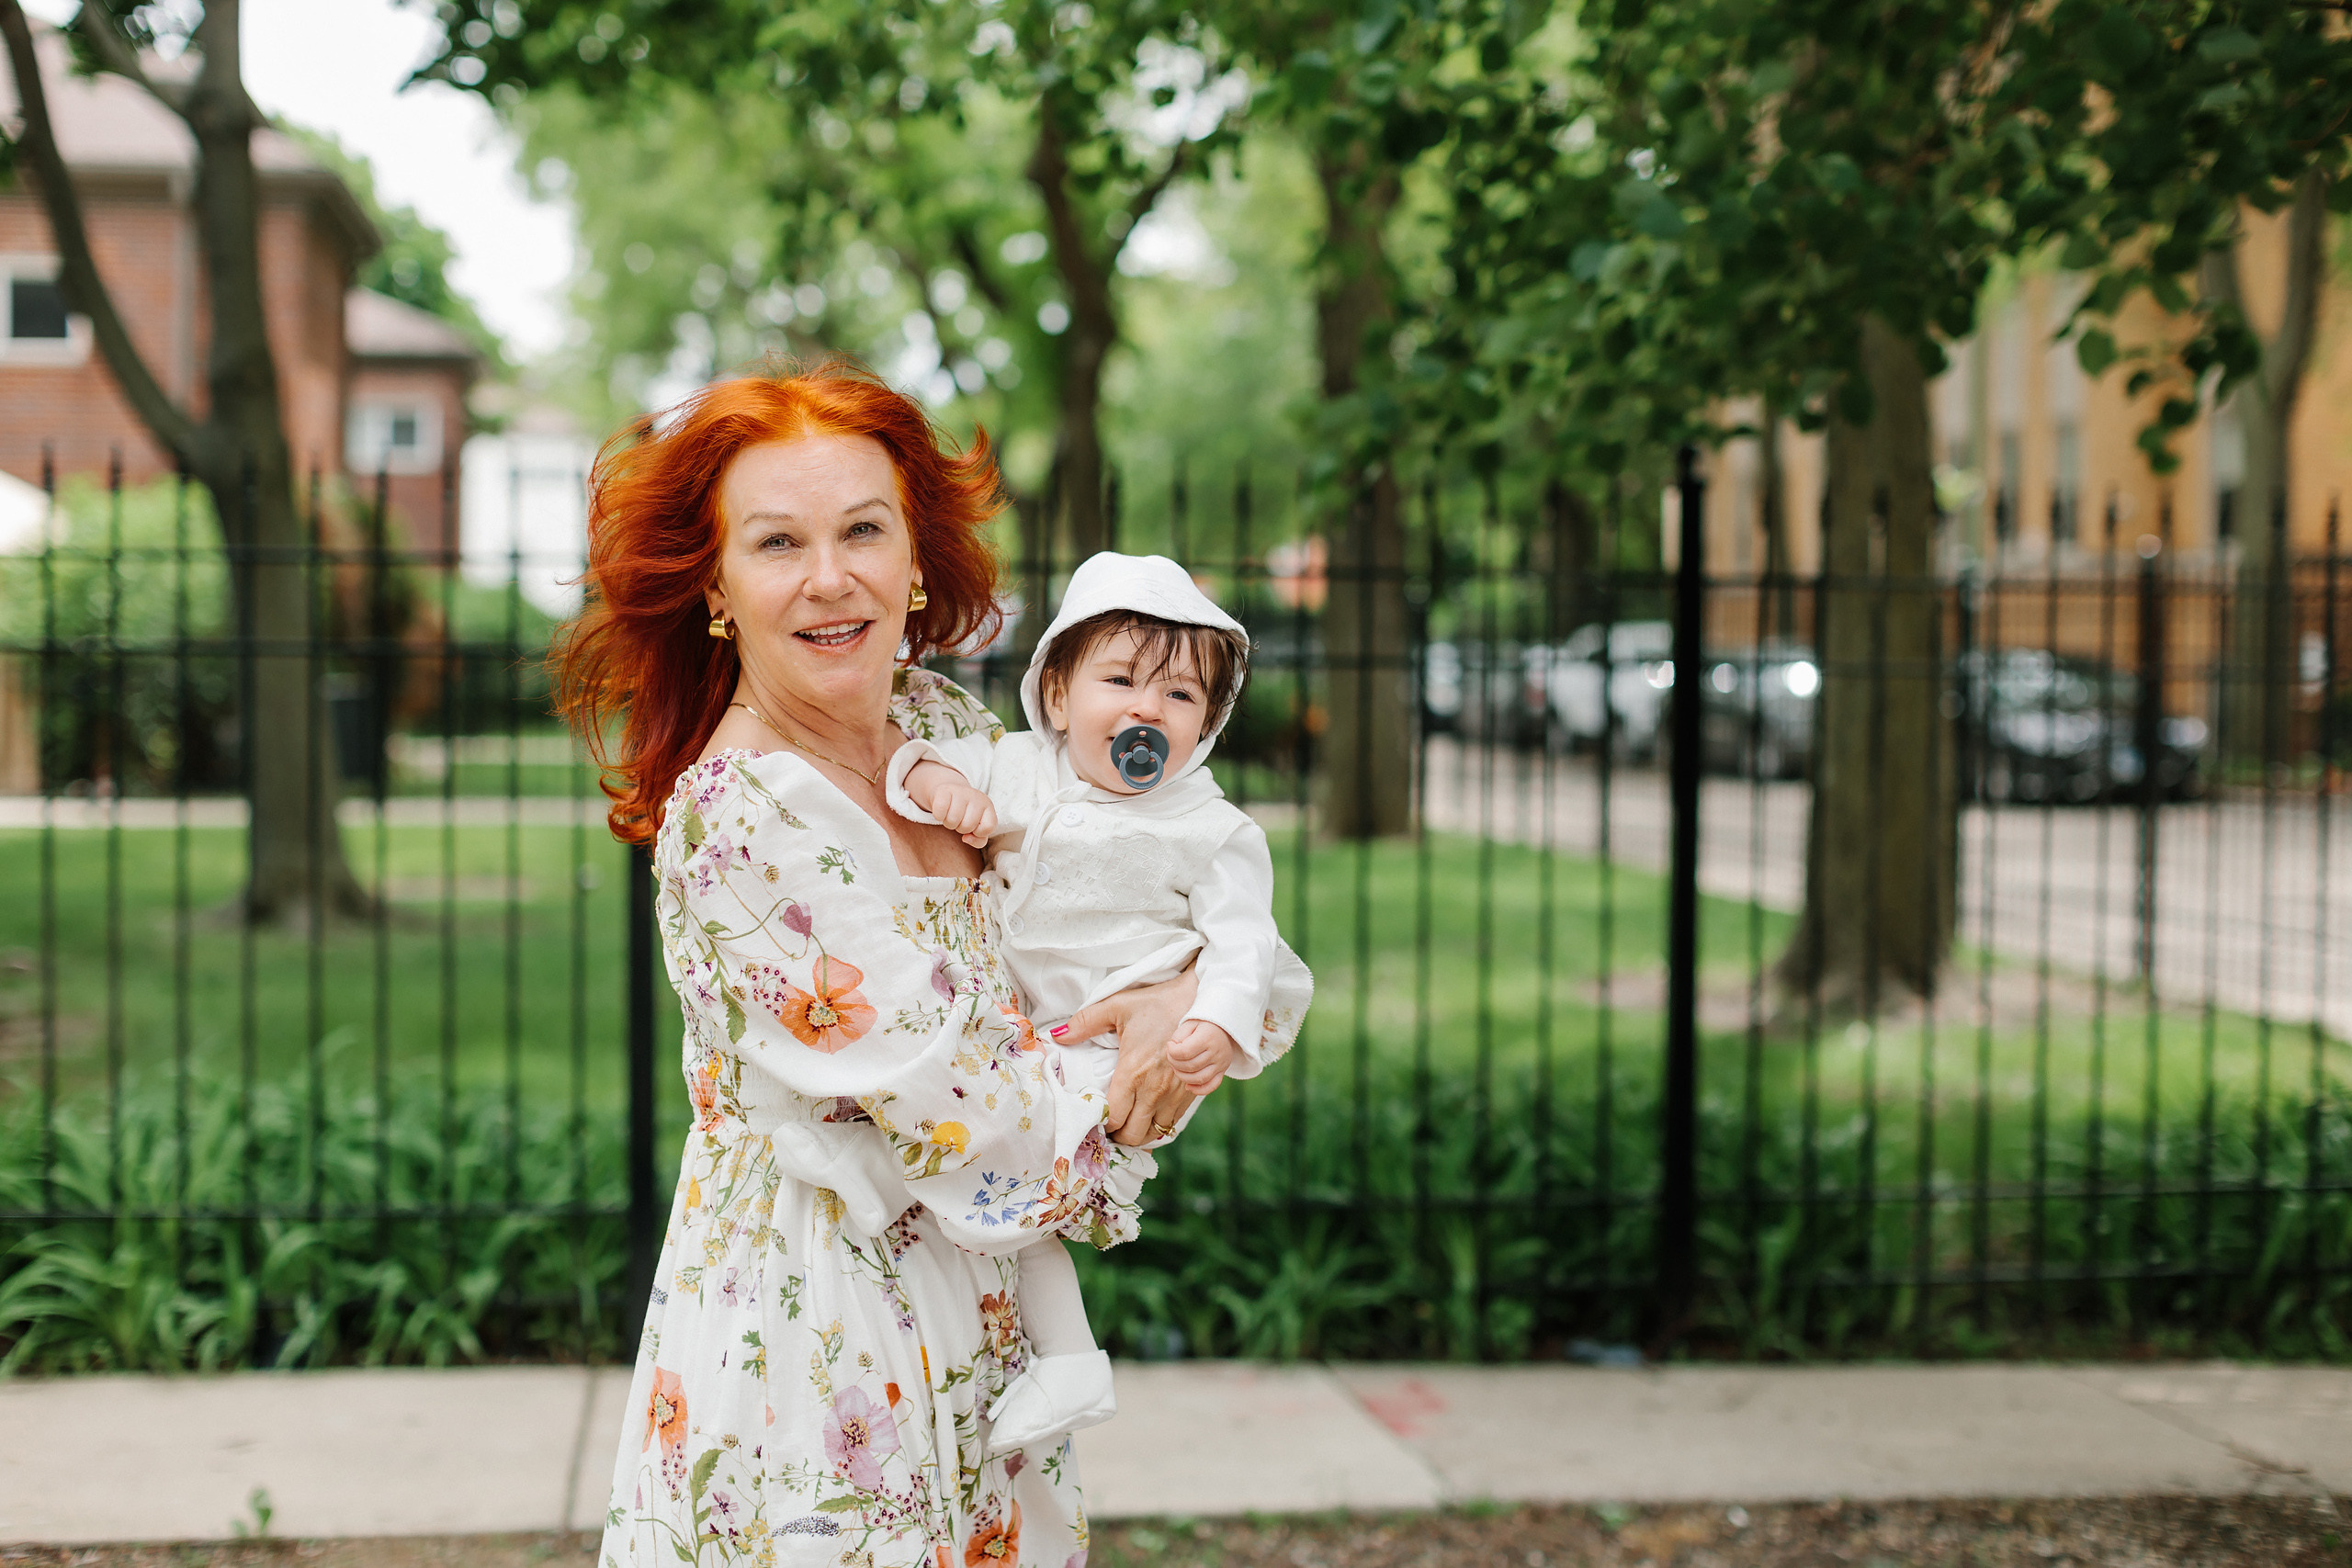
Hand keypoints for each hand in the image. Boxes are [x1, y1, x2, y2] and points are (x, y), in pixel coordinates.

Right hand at [907, 760, 995, 846]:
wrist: (950, 792)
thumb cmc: (966, 814)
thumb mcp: (978, 827)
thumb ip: (979, 840)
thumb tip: (966, 838)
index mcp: (988, 806)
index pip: (988, 827)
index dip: (978, 833)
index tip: (973, 827)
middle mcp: (977, 797)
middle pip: (967, 826)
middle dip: (960, 828)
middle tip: (959, 820)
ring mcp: (961, 792)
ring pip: (952, 820)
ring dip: (949, 823)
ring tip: (951, 815)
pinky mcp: (944, 790)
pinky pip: (939, 813)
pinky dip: (938, 816)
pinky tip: (942, 811)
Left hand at [1056, 968, 1199, 1145]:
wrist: (1203, 1001)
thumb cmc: (1158, 1002)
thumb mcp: (1117, 1005)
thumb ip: (1085, 1022)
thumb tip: (1057, 1036)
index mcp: (1133, 1072)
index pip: (1114, 1117)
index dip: (1101, 1124)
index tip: (1094, 1118)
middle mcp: (1155, 1090)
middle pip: (1133, 1134)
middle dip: (1118, 1135)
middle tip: (1108, 1126)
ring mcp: (1176, 1094)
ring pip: (1154, 1134)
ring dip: (1139, 1134)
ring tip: (1127, 1125)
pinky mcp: (1191, 1093)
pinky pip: (1173, 1123)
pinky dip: (1158, 1126)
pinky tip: (1148, 1117)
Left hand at [1165, 1019, 1237, 1095]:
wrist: (1226, 1027)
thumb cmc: (1204, 1024)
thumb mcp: (1190, 1023)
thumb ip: (1179, 1036)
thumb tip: (1172, 1051)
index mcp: (1207, 1037)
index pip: (1185, 1052)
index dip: (1172, 1051)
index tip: (1170, 1045)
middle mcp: (1216, 1052)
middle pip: (1190, 1066)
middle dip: (1174, 1063)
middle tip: (1171, 1056)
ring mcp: (1221, 1063)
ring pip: (1199, 1078)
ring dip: (1183, 1077)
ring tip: (1177, 1068)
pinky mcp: (1223, 1071)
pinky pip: (1212, 1085)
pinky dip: (1199, 1090)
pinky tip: (1188, 1086)